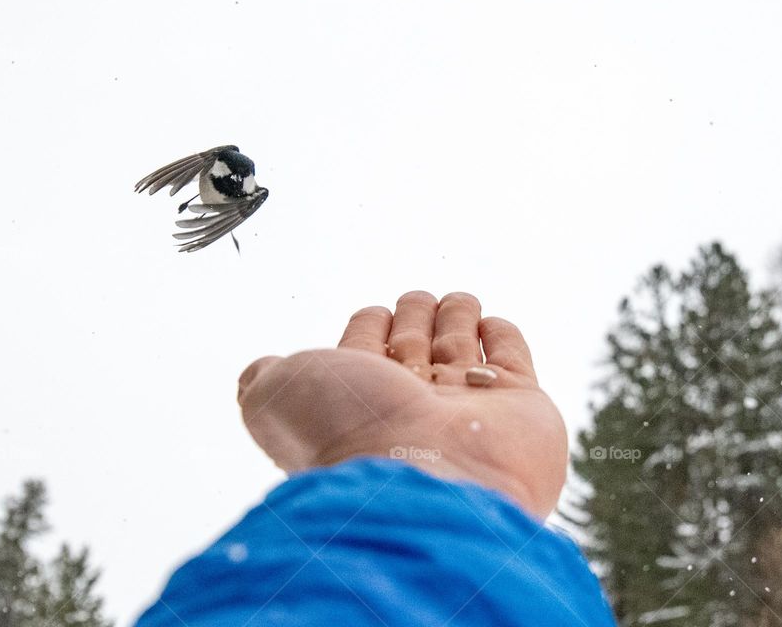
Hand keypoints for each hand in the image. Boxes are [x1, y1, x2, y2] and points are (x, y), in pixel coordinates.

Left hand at [237, 291, 567, 519]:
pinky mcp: (522, 406)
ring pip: (461, 346)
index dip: (368, 328)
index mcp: (360, 401)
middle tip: (416, 299)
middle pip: (415, 344)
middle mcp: (413, 406)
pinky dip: (502, 336)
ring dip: (457, 316)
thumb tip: (259, 371)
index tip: (372, 314)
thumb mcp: (276, 399)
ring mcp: (468, 407)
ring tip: (457, 300)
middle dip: (414, 317)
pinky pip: (512, 358)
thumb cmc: (349, 436)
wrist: (432, 482)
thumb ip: (264, 380)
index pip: (367, 350)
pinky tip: (492, 323)